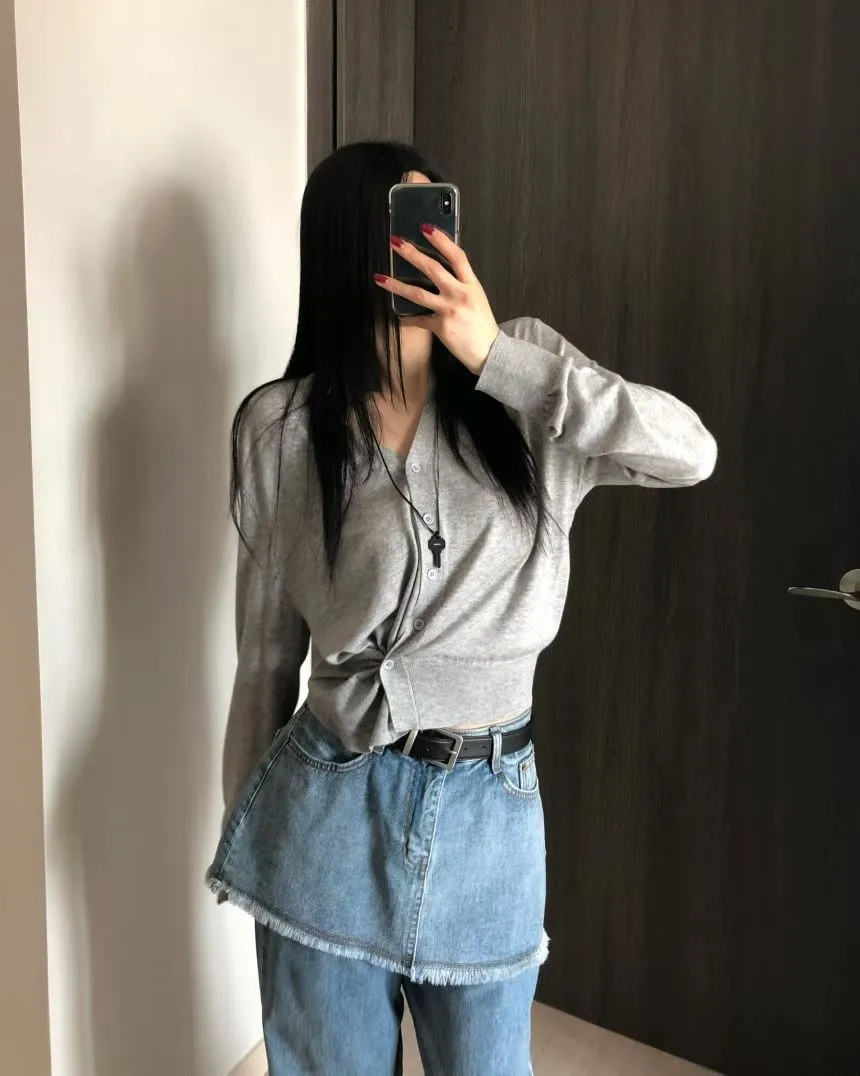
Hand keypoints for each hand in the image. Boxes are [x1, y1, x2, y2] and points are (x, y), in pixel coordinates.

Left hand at [373, 225, 498, 375]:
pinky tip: (399, 316)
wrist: (489, 351)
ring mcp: (449, 310)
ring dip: (396, 285)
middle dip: (412, 253)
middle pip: (433, 269)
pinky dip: (407, 319)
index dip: (441, 240)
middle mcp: (460, 294)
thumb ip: (462, 283)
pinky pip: (418, 320)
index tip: (425, 228)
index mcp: (471, 284)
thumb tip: (442, 269)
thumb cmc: (482, 324)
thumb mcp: (477, 297)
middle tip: (395, 242)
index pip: (456, 256)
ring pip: (418, 293)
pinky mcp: (441, 327)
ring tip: (380, 278)